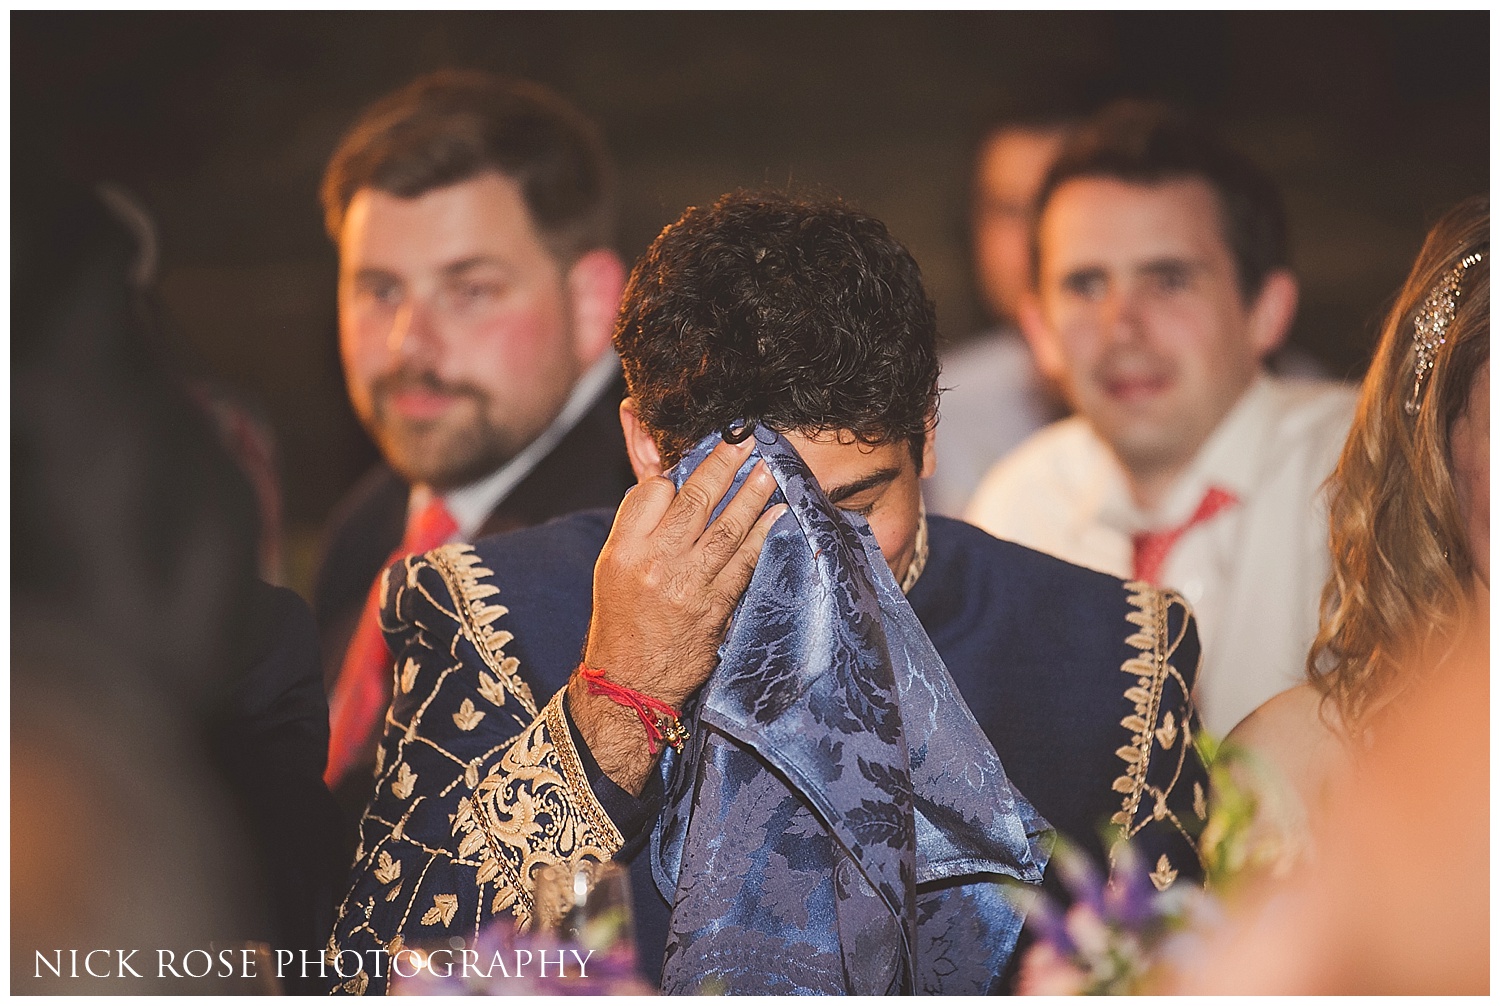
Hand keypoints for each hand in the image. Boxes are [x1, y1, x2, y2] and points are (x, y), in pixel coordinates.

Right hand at [567, 437, 785, 792]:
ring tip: (768, 469)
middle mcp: (655, 562)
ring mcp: (688, 585)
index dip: (676, 477)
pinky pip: (744, 563)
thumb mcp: (611, 569)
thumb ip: (639, 528)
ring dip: (751, 494)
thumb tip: (673, 487)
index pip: (653, 492)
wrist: (628, 683)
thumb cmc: (620, 622)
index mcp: (623, 549)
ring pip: (725, 527)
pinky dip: (763, 536)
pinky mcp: (714, 606)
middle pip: (694, 500)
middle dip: (723, 464)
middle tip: (746, 438)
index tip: (692, 469)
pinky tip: (777, 516)